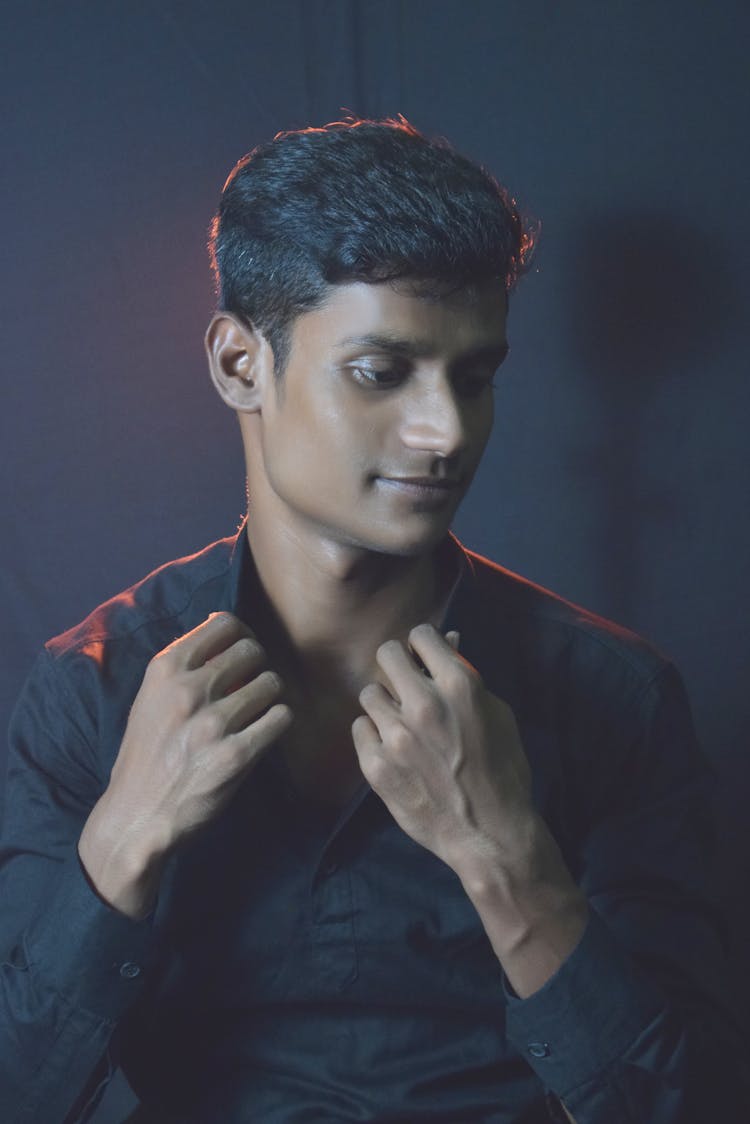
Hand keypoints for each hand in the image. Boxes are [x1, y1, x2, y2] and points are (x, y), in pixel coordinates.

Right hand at [79, 612, 291, 916]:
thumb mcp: (150, 698)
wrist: (136, 816)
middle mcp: (188, 690)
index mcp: (164, 670)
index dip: (242, 635)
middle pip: (253, 650)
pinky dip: (277, 723)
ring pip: (271, 683)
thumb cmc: (147, 755)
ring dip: (269, 697)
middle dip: (257, 667)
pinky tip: (263, 732)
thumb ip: (184, 666)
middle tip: (250, 688)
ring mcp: (212, 723)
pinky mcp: (235, 755)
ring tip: (255, 713)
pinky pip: (280, 718)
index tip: (241, 654)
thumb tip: (226, 631)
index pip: (225, 624)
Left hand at [352, 623, 533, 877]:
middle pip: (387, 655)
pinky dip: (374, 735)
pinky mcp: (376, 765)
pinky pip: (360, 728)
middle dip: (398, 665)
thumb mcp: (497, 715)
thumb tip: (448, 643)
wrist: (490, 833)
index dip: (422, 645)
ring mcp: (396, 736)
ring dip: (385, 703)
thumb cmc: (502, 771)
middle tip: (406, 684)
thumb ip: (467, 677)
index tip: (423, 658)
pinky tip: (393, 749)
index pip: (421, 636)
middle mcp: (423, 705)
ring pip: (369, 693)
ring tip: (402, 724)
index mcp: (459, 686)